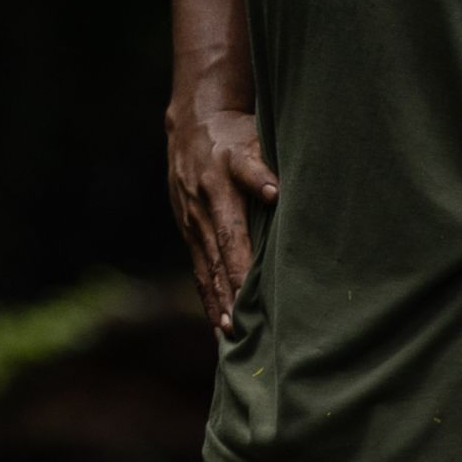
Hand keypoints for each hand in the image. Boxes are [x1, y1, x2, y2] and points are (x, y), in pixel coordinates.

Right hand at [165, 102, 277, 335]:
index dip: (239, 269)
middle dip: (227, 297)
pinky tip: (216, 323)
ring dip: (215, 303)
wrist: (192, 125)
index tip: (249, 297)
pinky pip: (198, 269)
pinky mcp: (187, 231)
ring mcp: (190, 223)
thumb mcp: (248, 142)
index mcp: (218, 191)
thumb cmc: (232, 135)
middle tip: (238, 331)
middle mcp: (201, 211)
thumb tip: (274, 193)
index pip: (231, 237)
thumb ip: (260, 169)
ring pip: (204, 270)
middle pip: (215, 261)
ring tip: (227, 336)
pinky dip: (207, 296)